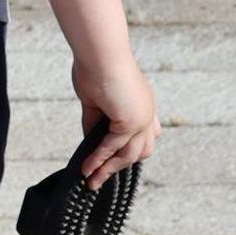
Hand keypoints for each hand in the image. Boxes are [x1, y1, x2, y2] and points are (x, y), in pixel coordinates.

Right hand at [73, 57, 160, 189]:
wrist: (99, 53)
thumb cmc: (94, 66)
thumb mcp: (94, 99)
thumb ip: (95, 121)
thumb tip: (90, 141)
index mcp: (142, 103)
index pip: (146, 133)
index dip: (133, 148)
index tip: (116, 160)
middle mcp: (148, 113)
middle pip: (141, 150)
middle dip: (121, 164)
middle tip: (102, 175)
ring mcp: (143, 119)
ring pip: (128, 155)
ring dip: (109, 169)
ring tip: (92, 181)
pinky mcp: (131, 122)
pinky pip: (113, 147)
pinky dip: (100, 159)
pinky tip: (88, 169)